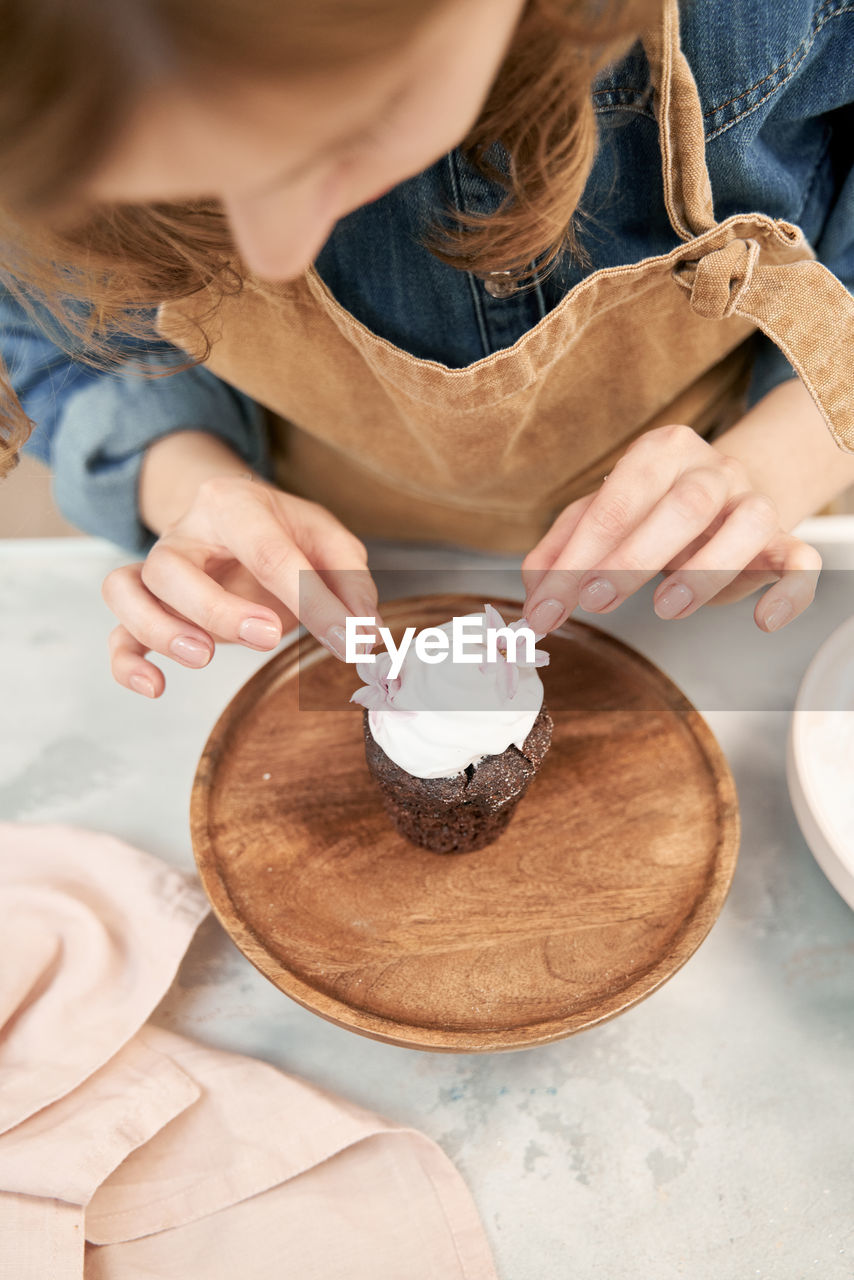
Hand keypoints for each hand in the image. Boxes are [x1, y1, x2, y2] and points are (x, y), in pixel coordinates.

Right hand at [102, 475, 379, 696]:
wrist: (236, 520)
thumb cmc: (283, 533)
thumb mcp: (328, 542)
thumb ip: (350, 582)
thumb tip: (362, 633)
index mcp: (233, 505)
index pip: (266, 550)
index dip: (310, 599)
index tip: (347, 639)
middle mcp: (183, 534)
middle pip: (172, 567)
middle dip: (218, 609)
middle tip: (270, 635)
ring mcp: (157, 571)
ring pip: (127, 592)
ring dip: (161, 630)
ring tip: (205, 656)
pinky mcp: (148, 609)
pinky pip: (116, 634)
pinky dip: (127, 664)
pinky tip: (156, 686)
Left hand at [521, 423, 821, 634]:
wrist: (723, 500)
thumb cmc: (652, 510)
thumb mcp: (601, 518)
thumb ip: (561, 550)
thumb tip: (534, 592)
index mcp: (660, 454)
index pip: (618, 497)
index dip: (579, 554)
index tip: (548, 604)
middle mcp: (712, 471)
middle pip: (686, 502)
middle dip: (636, 554)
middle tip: (596, 599)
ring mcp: (752, 504)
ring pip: (749, 523)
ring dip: (707, 567)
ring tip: (666, 606)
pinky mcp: (784, 541)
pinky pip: (802, 560)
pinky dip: (789, 592)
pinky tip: (762, 620)